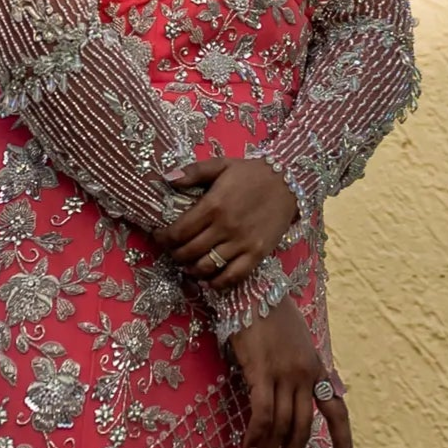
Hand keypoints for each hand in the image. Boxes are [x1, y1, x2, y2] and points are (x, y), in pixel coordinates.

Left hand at [159, 157, 300, 300]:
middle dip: (175, 255)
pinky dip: (217, 282)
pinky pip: (233, 276)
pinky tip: (209, 279)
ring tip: (187, 265)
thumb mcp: (221, 165)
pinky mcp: (257, 254)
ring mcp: (242, 243)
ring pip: (207, 266)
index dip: (163, 238)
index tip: (159, 237)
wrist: (288, 181)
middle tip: (172, 251)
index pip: (179, 232)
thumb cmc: (251, 173)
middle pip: (189, 252)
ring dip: (191, 270)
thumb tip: (166, 178)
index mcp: (213, 205)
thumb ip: (193, 172)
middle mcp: (225, 227)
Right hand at [224, 300, 354, 447]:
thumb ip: (298, 372)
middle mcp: (306, 374)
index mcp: (317, 369)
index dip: (344, 443)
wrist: (252, 289)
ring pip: (282, 426)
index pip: (337, 412)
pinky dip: (255, 436)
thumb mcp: (295, 345)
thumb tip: (291, 402)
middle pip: (305, 428)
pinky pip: (263, 414)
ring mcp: (285, 373)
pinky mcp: (261, 372)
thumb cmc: (269, 316)